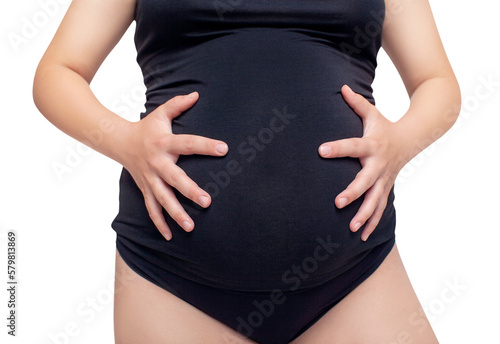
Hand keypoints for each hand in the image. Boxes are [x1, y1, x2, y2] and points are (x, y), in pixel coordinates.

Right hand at [119, 92, 227, 240]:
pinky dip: (159, 223)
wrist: (118, 142)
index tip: (224, 148)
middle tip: (207, 201)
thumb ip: (178, 104)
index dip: (206, 146)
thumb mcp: (160, 114)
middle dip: (190, 191)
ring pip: (162, 200)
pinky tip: (169, 236)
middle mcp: (157, 163)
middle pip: (174, 179)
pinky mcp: (145, 189)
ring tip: (190, 227)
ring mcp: (149, 179)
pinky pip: (151, 209)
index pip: (188, 143)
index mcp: (164, 144)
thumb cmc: (146, 128)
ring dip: (175, 214)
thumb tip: (196, 94)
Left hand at [318, 85, 405, 240]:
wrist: (413, 138)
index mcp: (372, 145)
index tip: (320, 150)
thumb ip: (356, 103)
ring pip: (376, 201)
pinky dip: (372, 223)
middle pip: (366, 181)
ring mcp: (385, 179)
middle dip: (353, 192)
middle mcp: (379, 165)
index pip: (352, 146)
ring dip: (364, 215)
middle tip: (338, 202)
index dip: (337, 147)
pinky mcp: (387, 188)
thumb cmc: (386, 126)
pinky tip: (363, 236)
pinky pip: (380, 208)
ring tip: (351, 229)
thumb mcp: (373, 113)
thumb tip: (341, 87)